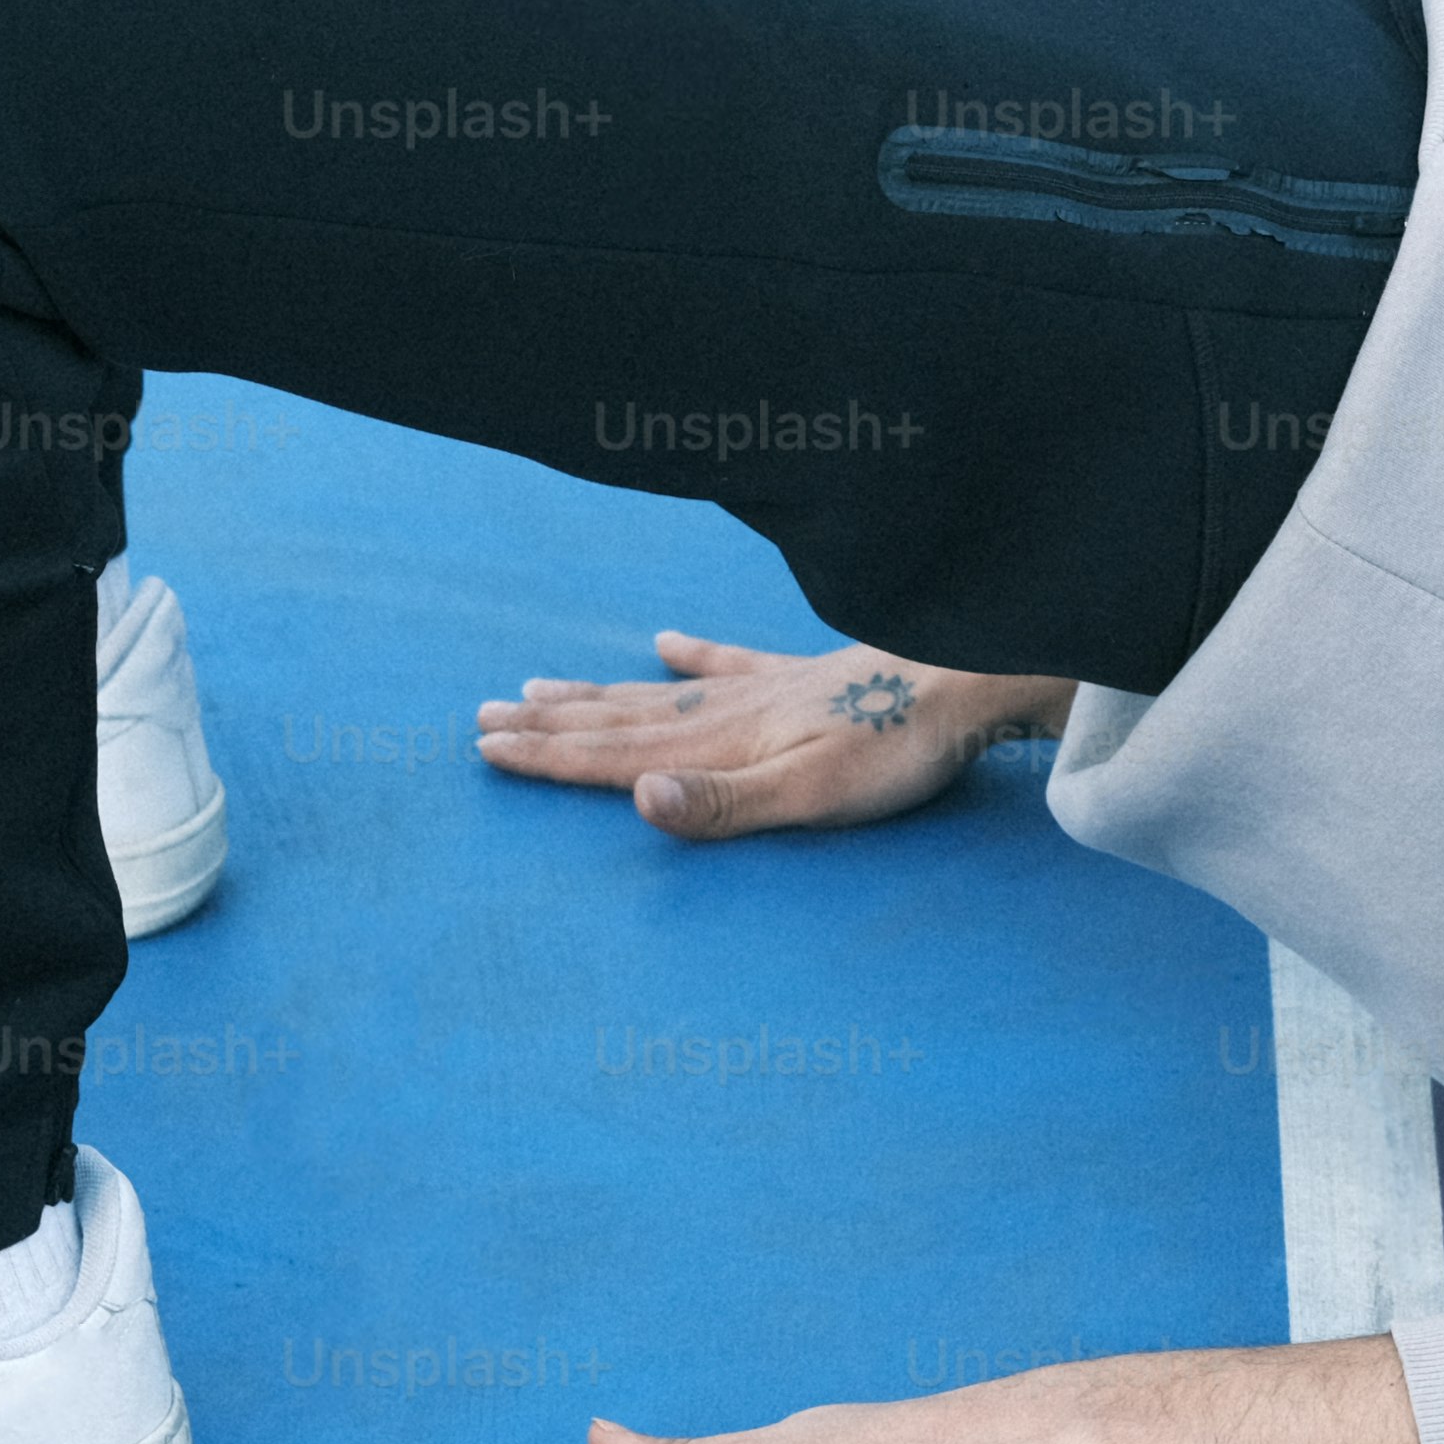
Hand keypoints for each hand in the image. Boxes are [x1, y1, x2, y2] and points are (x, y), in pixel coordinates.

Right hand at [471, 631, 1062, 839]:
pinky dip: (691, 653)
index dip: (546, 755)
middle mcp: (725, 712)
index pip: (612, 755)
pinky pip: (728, 662)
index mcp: (717, 746)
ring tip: (539, 686)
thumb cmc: (890, 753)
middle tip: (481, 716)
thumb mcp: (807, 795)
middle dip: (549, 724)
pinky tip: (665, 639)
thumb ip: (718, 803)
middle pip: (618, 720)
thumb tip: (636, 799)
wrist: (963, 683)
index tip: (483, 747)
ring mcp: (761, 690)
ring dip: (594, 694)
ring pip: (655, 693)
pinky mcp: (800, 679)